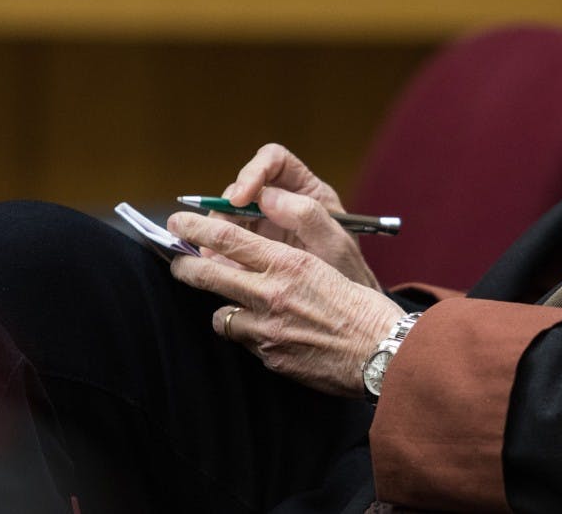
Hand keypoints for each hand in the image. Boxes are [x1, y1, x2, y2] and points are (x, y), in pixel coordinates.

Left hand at [168, 212, 405, 396]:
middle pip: (208, 275)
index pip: (229, 238)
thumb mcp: (332, 256)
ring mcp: (268, 330)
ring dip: (224, 308)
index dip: (196, 227)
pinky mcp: (270, 357)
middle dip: (185, 265)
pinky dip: (249, 334)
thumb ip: (297, 230)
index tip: (178, 221)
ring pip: (220, 314)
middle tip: (178, 261)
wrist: (383, 353)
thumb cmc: (363, 303)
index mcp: (289, 263)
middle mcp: (272, 294)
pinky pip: (244, 341)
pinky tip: (267, 331)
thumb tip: (267, 203)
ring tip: (234, 304)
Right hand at [214, 143, 380, 291]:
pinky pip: (228, 242)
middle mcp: (283, 202)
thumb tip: (267, 196)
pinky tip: (215, 265)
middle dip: (227, 205)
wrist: (344, 311)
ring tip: (211, 252)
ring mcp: (265, 225)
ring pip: (231, 214)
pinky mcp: (253, 249)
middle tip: (219, 230)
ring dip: (218, 230)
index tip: (241, 197)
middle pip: (244, 187)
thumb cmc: (348, 273)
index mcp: (307, 190)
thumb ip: (307, 216)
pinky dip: (217, 251)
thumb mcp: (335, 244)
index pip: (275, 160)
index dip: (253, 171)